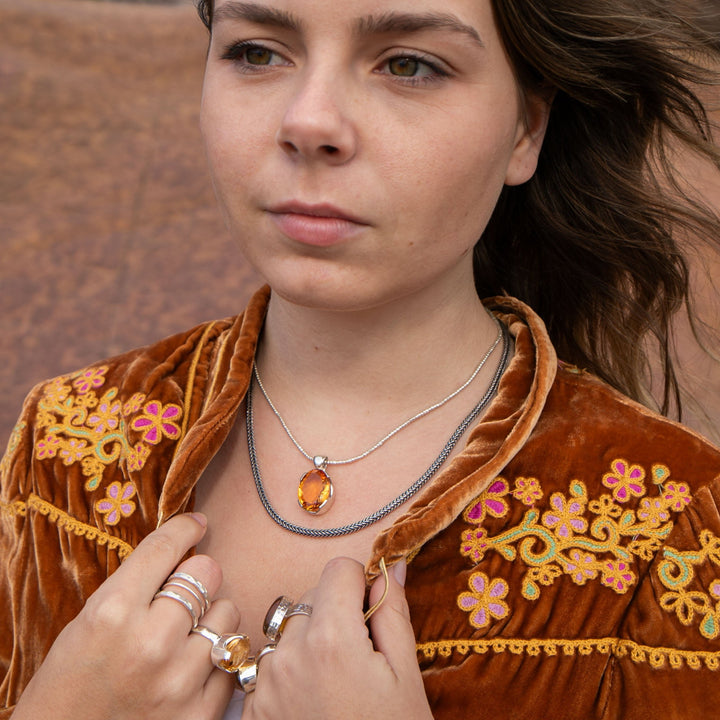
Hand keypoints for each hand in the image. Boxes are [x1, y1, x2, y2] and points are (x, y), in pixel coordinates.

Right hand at [12, 514, 239, 719]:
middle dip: (198, 577)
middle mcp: (149, 643)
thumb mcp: (88, 622)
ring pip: (227, 613)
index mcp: (112, 613)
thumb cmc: (70, 683)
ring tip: (186, 635)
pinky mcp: (198, 715)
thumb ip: (136, 587)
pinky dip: (216, 659)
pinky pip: (231, 660)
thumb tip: (186, 550)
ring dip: (211, 618)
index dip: (185, 528)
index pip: (165, 548)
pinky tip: (192, 666)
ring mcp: (177, 681)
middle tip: (186, 593)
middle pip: (207, 573)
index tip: (196, 523)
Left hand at [244, 557, 432, 719]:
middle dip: (335, 612)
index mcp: (332, 638)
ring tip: (333, 680)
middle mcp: (289, 654)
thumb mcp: (405, 676)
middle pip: (310, 597)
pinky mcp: (251, 709)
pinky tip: (312, 699)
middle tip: (358, 654)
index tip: (370, 611)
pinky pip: (269, 664)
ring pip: (287, 629)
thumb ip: (392, 613)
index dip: (360, 585)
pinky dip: (289, 669)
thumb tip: (392, 566)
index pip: (338, 569)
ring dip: (308, 640)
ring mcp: (265, 684)